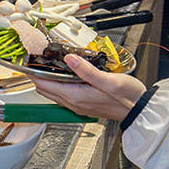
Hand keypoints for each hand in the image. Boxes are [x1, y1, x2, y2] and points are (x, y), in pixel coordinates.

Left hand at [29, 53, 146, 120]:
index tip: (28, 60)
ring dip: (48, 79)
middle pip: (45, 89)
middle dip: (37, 75)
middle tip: (36, 58)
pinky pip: (64, 94)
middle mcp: (74, 103)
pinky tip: (66, 74)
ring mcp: (78, 105)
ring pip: (54, 92)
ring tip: (48, 63)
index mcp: (75, 96)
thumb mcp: (108, 80)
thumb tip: (69, 58)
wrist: (140, 110)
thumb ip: (86, 70)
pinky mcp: (84, 104)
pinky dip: (59, 84)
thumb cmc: (128, 97)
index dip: (34, 72)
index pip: (44, 85)